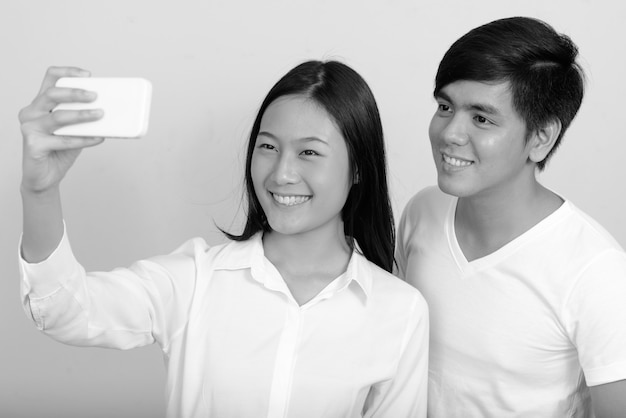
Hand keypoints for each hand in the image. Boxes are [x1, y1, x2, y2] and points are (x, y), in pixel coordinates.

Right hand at [19, 66, 104, 193]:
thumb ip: (83, 118)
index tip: (88, 75)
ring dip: (82, 115)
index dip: (67, 72)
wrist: (45, 177)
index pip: (50, 78)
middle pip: (52, 94)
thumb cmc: (59, 151)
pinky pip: (63, 140)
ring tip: (100, 115)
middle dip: (75, 93)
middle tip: (95, 96)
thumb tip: (109, 111)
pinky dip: (83, 139)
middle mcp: (31, 112)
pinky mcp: (33, 144)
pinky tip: (98, 139)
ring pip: (58, 116)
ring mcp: (30, 128)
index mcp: (41, 104)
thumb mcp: (74, 129)